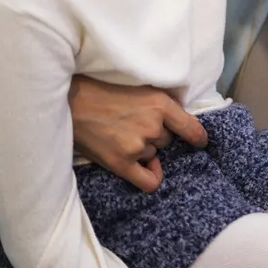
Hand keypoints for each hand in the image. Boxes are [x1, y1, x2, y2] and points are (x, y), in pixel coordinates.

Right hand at [69, 77, 206, 192]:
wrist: (68, 101)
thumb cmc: (102, 89)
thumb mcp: (139, 86)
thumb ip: (161, 102)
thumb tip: (177, 120)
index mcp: (160, 104)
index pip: (192, 128)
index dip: (198, 137)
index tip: (199, 141)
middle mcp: (153, 126)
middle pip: (166, 141)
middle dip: (155, 136)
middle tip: (131, 125)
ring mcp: (137, 146)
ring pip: (153, 155)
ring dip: (143, 149)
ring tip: (120, 135)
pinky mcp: (121, 163)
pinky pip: (148, 181)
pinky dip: (151, 177)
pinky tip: (144, 170)